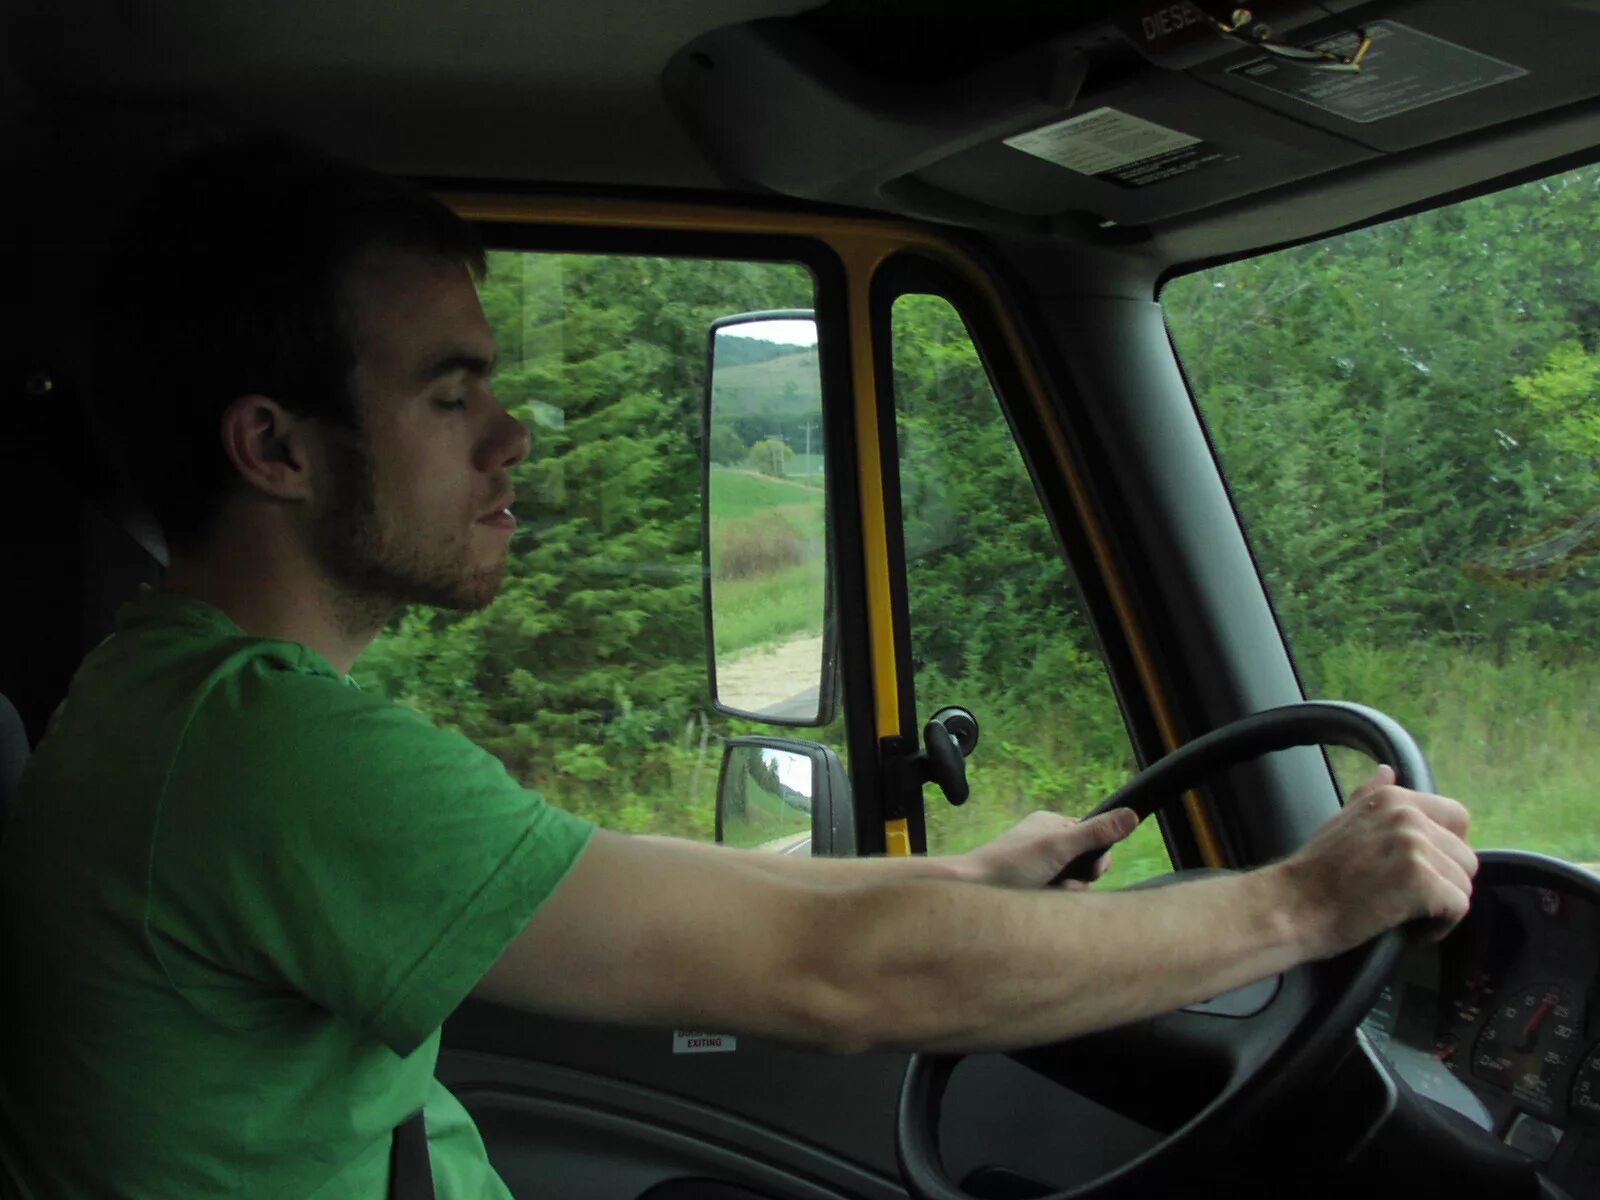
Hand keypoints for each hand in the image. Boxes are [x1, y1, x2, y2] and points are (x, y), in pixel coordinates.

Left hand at [957, 808, 1139, 889]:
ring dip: (1066, 893)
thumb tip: (1131, 814)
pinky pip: (1055, 897)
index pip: (1092, 837)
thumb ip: (1095, 833)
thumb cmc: (1010, 865)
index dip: (1098, 857)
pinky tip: (1040, 904)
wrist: (970, 891)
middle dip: (1080, 879)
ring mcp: (1036, 866)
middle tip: (1064, 883)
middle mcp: (1044, 843)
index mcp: (1051, 824)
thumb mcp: (1058, 847)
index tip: (1093, 870)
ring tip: (1047, 894)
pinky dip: (1052, 901)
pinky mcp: (1029, 888)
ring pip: (1072, 884)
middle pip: (1084, 864)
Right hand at [1274, 766, 1476, 959]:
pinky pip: (1458, 906)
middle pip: (1464, 856)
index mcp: (1393, 799)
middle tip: (1408, 897)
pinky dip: (1440, 925)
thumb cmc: (1314, 872)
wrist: (1294, 906)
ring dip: (1441, 905)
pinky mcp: (1422, 881)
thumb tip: (1387, 771)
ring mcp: (1415, 847)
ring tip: (1407, 913)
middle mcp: (1408, 816)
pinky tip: (1411, 927)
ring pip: (1463, 883)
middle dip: (1444, 881)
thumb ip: (1370, 795)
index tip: (1423, 869)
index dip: (1447, 848)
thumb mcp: (1341, 819)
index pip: (1457, 817)